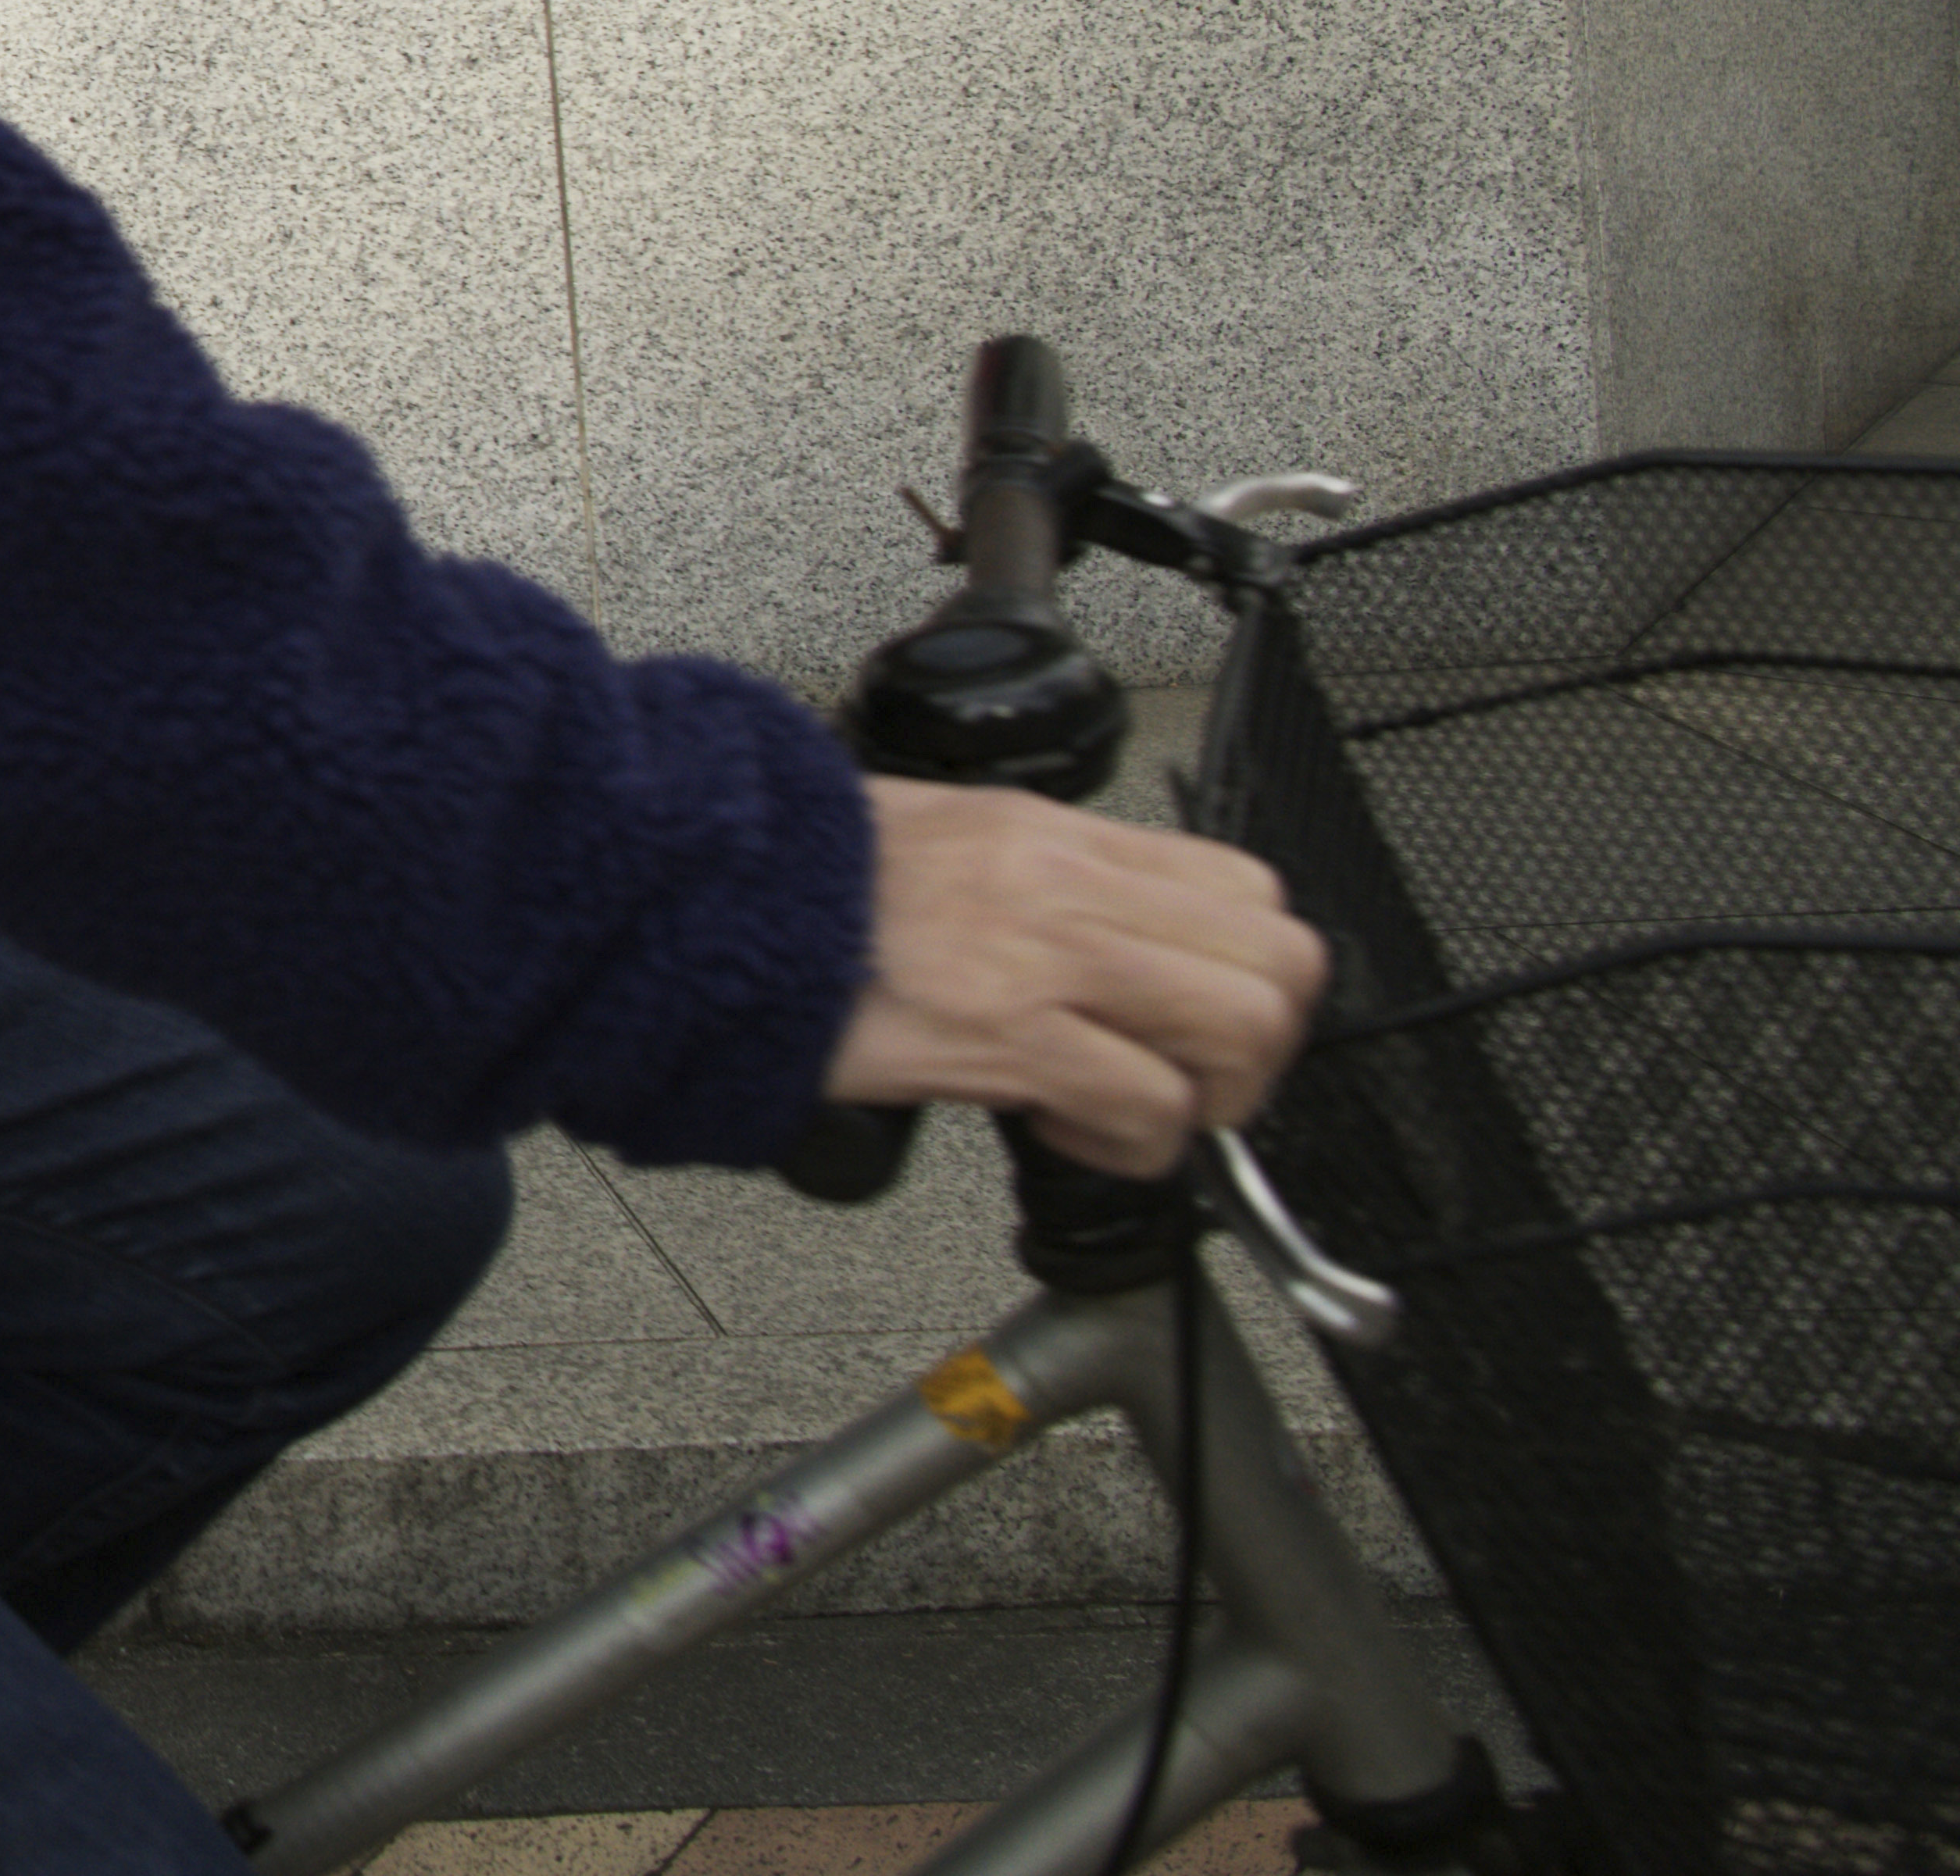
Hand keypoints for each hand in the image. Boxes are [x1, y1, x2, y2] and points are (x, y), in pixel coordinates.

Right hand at [819, 778, 1327, 1175]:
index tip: (1192, 1016)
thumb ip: (1035, 881)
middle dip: (1253, 1044)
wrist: (698, 894)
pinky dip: (1127, 1143)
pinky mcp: (1006, 1034)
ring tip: (1129, 1104)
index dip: (1248, 971)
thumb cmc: (792, 880)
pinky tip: (1060, 1123)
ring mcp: (1044, 956)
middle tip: (1184, 1074)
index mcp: (1052, 834)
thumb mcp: (939, 840)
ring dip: (1204, 1096)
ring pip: (1241, 1032)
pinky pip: (1146, 1108)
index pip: (1249, 888)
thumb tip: (1103, 940)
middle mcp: (1067, 885)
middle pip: (1279, 961)